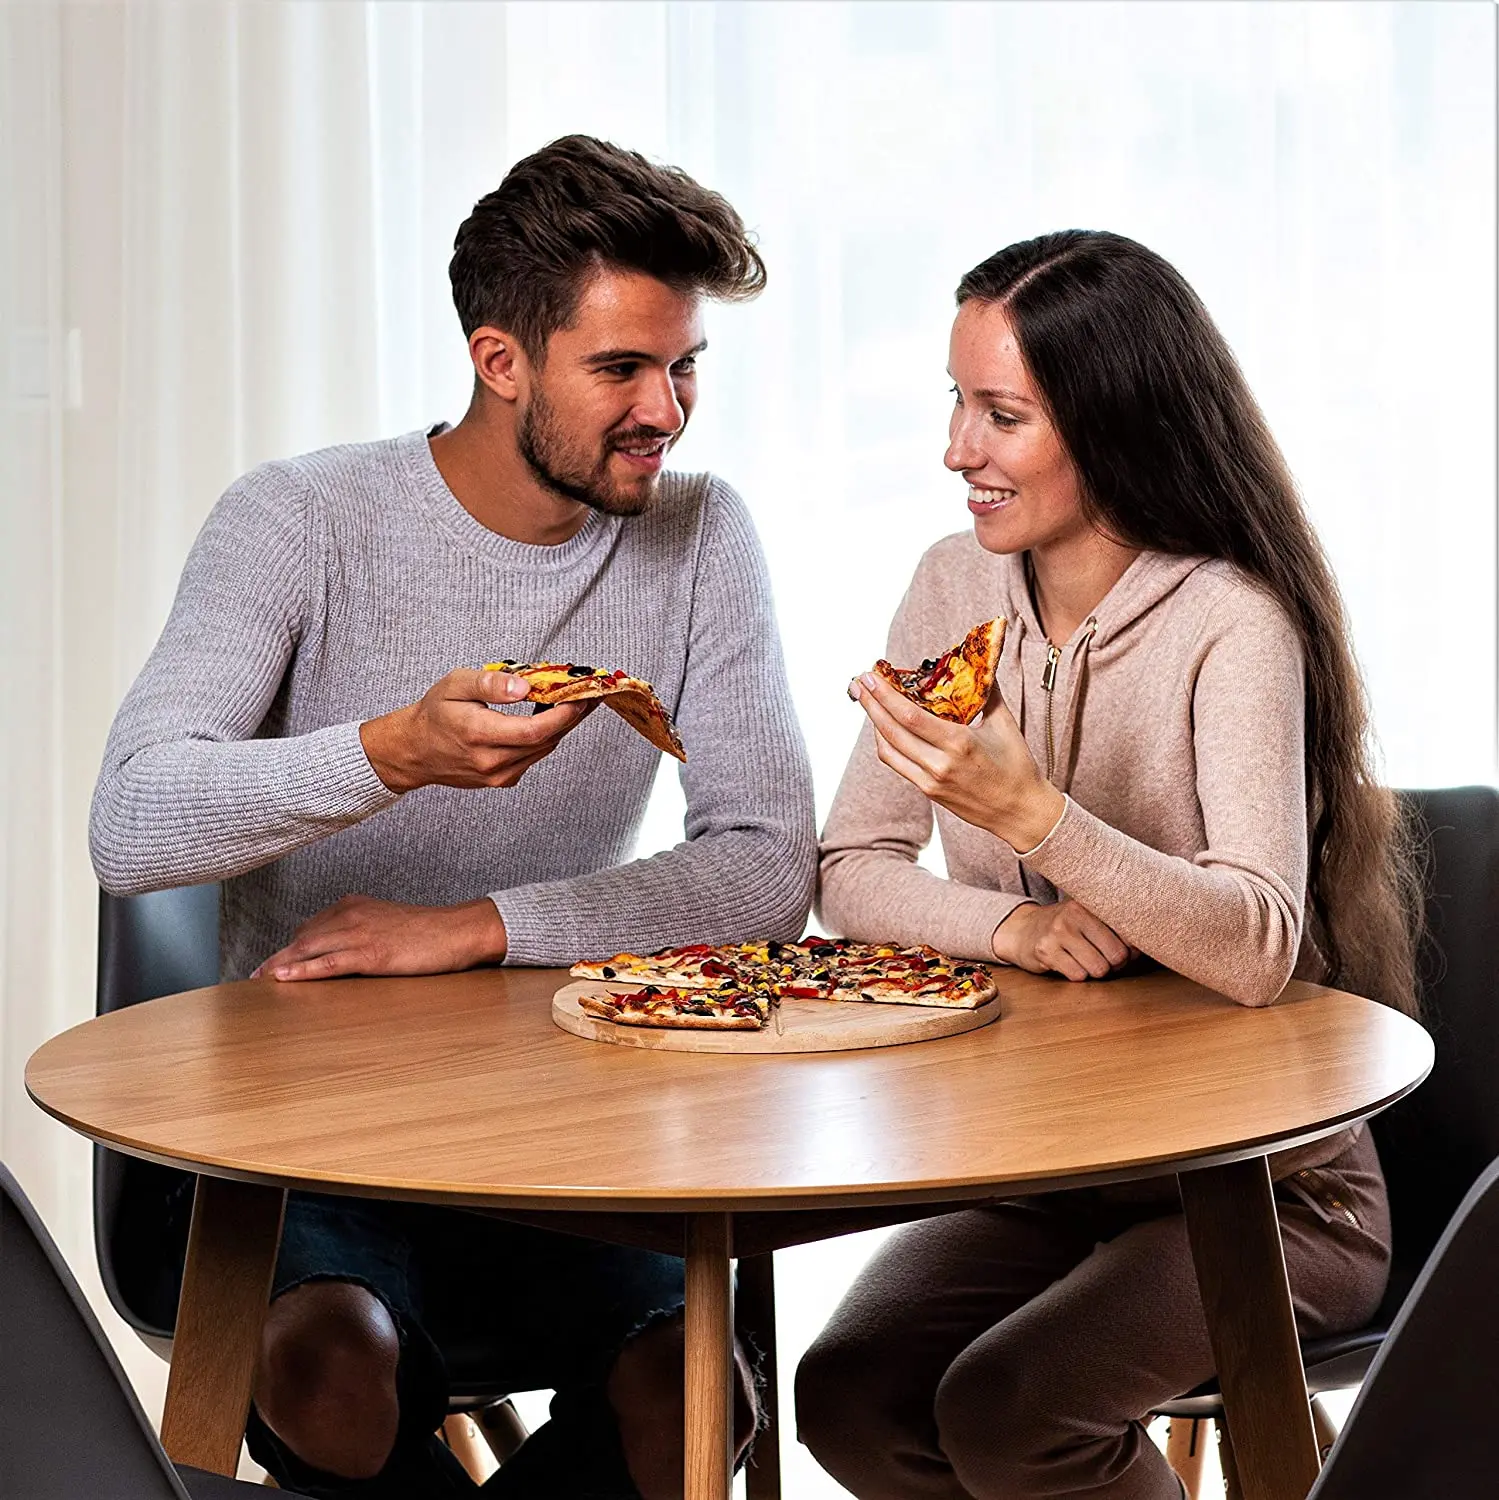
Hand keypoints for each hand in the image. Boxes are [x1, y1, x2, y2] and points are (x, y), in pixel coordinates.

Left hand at [252, 895, 506, 980]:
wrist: (456, 931)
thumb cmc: (427, 932)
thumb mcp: (386, 923)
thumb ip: (360, 930)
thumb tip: (338, 950)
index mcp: (353, 905)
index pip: (310, 927)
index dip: (289, 948)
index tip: (272, 964)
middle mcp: (350, 914)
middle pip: (302, 938)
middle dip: (276, 958)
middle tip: (254, 978)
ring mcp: (359, 933)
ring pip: (308, 949)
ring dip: (280, 966)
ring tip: (258, 982)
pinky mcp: (369, 953)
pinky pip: (327, 963)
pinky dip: (302, 971)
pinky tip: (283, 978)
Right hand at [359, 668, 596, 793]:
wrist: (415, 750)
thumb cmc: (435, 714)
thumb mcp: (456, 685)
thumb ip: (491, 683)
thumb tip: (524, 686)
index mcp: (479, 735)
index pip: (534, 730)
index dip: (563, 715)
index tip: (581, 697)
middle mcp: (491, 761)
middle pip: (546, 741)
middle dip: (571, 717)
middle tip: (588, 694)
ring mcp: (498, 775)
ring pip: (543, 750)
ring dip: (561, 727)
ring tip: (573, 702)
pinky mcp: (502, 780)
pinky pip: (533, 758)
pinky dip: (545, 739)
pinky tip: (549, 720)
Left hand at [851, 672, 1064, 851]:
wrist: (1020, 812)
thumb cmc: (1017, 767)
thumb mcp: (1004, 724)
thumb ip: (987, 693)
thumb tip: (977, 664)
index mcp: (959, 743)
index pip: (910, 716)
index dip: (885, 695)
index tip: (872, 675)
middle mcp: (939, 764)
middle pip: (891, 730)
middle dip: (870, 704)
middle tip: (858, 682)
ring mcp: (930, 780)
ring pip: (888, 749)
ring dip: (873, 723)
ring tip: (865, 701)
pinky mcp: (928, 791)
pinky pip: (897, 764)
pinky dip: (885, 743)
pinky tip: (883, 727)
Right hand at [993, 899, 1136, 980]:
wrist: (1022, 930)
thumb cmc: (1065, 928)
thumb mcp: (1088, 918)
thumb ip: (1115, 928)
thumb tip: (1141, 949)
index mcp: (1090, 903)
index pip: (1127, 932)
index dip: (1130, 949)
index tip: (1123, 950)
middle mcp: (1074, 914)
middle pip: (1117, 955)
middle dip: (1113, 964)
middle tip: (1102, 958)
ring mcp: (1057, 932)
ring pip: (1099, 969)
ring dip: (1094, 971)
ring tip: (1083, 960)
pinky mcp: (1045, 951)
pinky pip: (1078, 976)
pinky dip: (1077, 975)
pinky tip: (1068, 963)